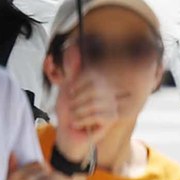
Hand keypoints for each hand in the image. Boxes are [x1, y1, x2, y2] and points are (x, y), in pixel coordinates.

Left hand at [53, 43, 118, 161]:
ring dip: (77, 113)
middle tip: (73, 110)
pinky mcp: (113, 118)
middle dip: (75, 101)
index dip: (75, 86)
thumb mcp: (66, 87)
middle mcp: (109, 91)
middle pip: (92, 89)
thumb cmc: (69, 111)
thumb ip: (72, 69)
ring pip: (93, 103)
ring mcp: (112, 104)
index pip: (89, 75)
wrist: (68, 133)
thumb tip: (74, 46)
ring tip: (76, 118)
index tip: (71, 96)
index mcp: (98, 81)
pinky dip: (82, 120)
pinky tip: (80, 124)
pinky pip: (97, 115)